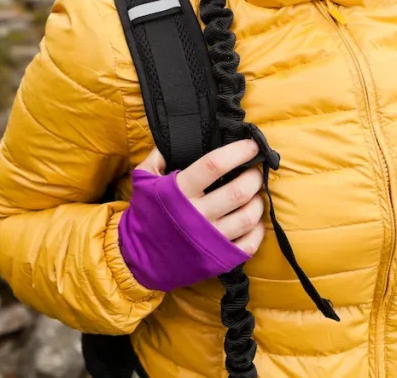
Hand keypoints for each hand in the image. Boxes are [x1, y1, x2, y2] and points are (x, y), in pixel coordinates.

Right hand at [136, 139, 265, 254]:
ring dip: (258, 202)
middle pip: (238, 191)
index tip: (252, 145)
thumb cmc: (146, 214)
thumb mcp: (143, 181)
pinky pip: (249, 244)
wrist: (138, 256)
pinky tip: (254, 219)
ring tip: (256, 193)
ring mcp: (209, 239)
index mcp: (179, 192)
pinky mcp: (219, 258)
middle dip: (253, 177)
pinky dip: (258, 230)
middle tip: (255, 171)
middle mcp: (197, 215)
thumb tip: (176, 138)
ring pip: (247, 217)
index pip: (214, 165)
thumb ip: (158, 156)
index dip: (237, 152)